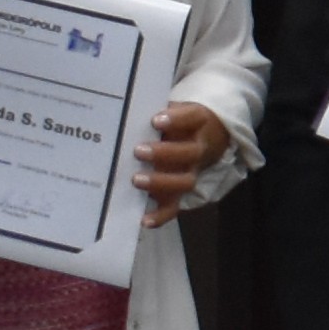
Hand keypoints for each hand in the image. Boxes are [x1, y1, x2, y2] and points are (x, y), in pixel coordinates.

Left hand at [134, 101, 229, 224]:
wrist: (205, 136)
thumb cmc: (178, 121)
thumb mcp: (172, 110)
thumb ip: (153, 111)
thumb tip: (122, 113)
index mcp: (197, 123)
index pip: (192, 118)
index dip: (176, 120)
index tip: (156, 120)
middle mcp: (197, 149)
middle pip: (189, 153)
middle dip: (164, 153)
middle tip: (139, 151)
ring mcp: (191, 172)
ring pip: (184, 181)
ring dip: (161, 182)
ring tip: (136, 180)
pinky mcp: (180, 192)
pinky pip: (174, 205)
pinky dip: (160, 215)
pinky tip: (144, 219)